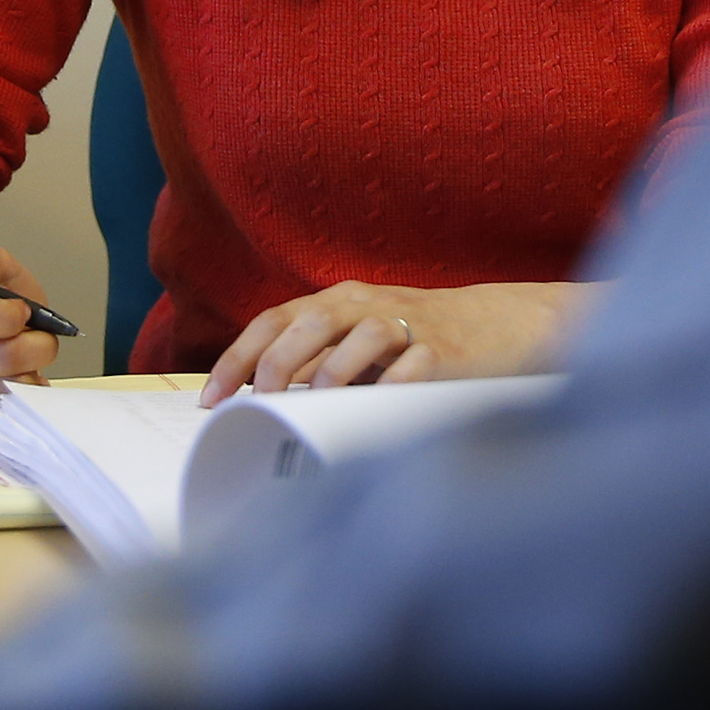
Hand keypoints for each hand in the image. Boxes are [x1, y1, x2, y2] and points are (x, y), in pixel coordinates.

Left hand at [200, 280, 588, 405]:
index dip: (238, 358)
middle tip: (259, 403)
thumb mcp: (359, 345)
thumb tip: (259, 408)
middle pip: (310, 323)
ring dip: (331, 372)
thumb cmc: (415, 342)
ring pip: (361, 335)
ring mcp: (407, 324)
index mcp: (336, 302)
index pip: (273, 320)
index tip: (211, 400)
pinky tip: (377, 407)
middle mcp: (366, 305)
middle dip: (276, 364)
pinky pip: (415, 363)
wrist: (498, 326)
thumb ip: (316, 365)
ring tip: (314, 405)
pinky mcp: (444, 349)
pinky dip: (393, 383)